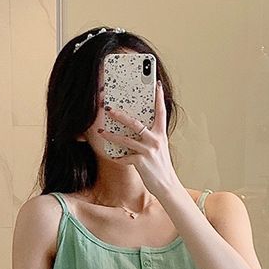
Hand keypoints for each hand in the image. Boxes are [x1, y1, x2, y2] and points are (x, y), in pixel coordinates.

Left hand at [97, 80, 178, 197]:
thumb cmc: (161, 166)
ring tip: (102, 131)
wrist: (167, 185)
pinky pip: (125, 157)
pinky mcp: (141, 162)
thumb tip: (137, 127)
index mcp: (161, 134)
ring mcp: (148, 151)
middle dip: (121, 116)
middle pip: (136, 123)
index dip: (158, 97)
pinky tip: (112, 156)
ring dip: (111, 136)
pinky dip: (118, 157)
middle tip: (109, 109)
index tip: (156, 84)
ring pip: (125, 140)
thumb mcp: (159, 148)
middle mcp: (155, 140)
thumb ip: (150, 137)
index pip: (160, 112)